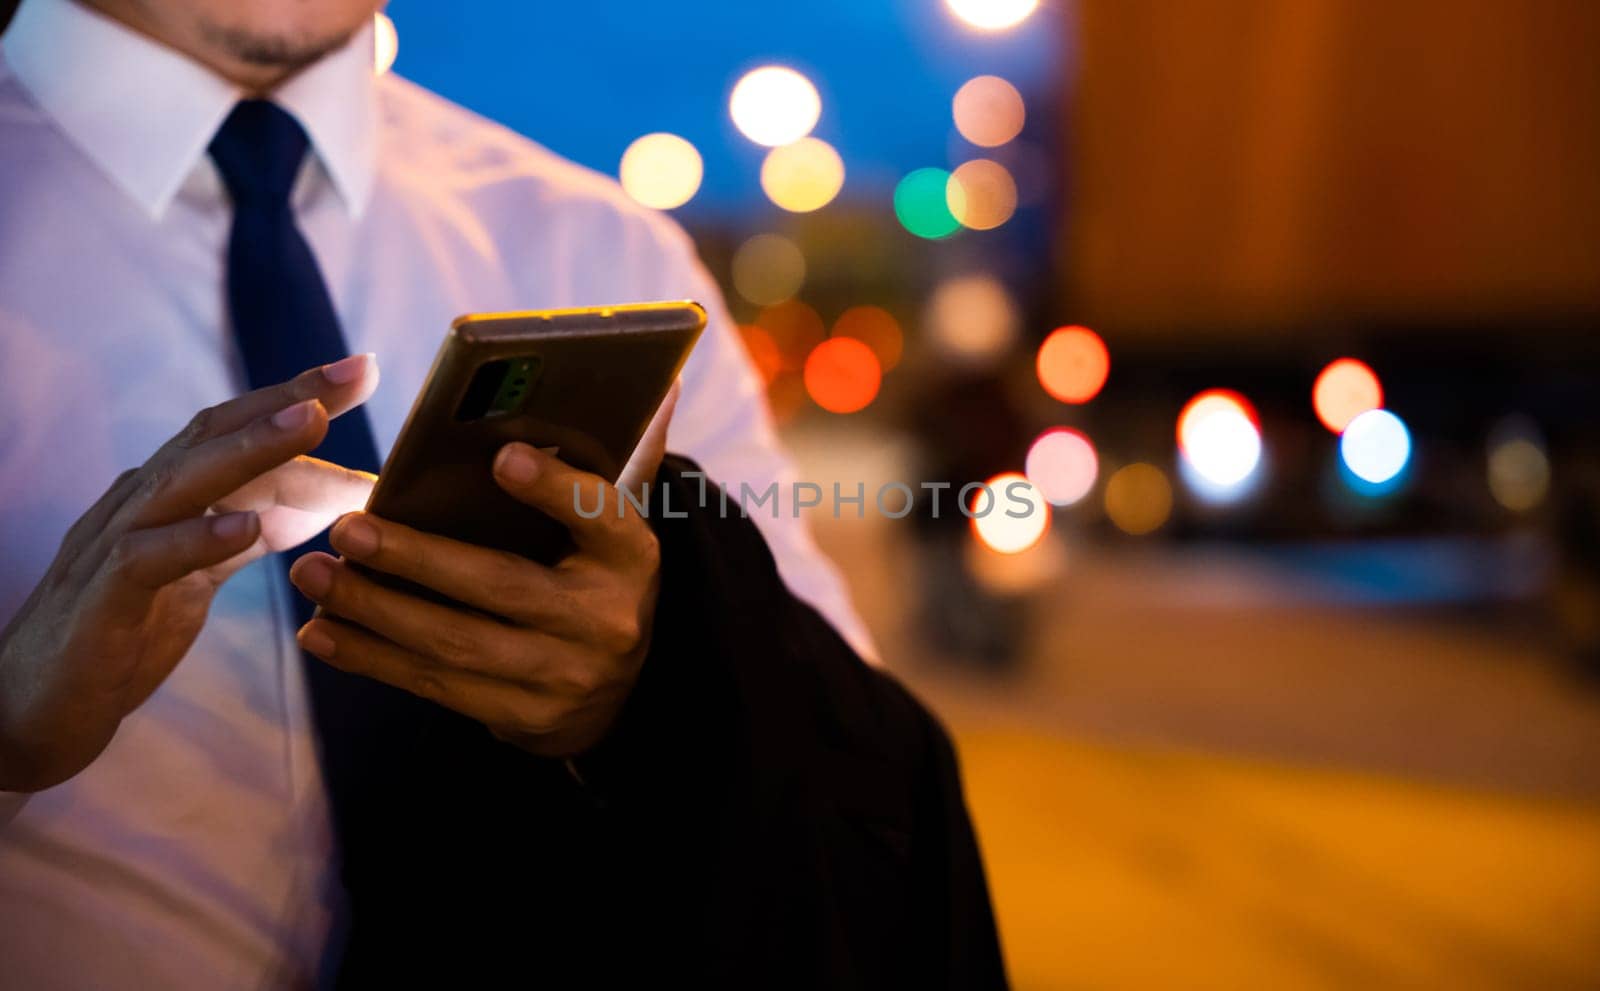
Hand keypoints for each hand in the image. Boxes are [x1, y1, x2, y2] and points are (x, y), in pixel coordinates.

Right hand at [0, 356, 379, 790]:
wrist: (30, 714)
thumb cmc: (122, 635)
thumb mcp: (200, 574)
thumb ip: (254, 530)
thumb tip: (333, 500)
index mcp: (167, 496)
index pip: (234, 431)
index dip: (295, 397)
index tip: (363, 370)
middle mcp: (139, 504)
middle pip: (214, 435)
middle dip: (288, 399)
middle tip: (355, 372)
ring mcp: (113, 546)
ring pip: (184, 480)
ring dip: (251, 447)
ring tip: (311, 423)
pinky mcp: (99, 602)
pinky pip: (145, 558)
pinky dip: (195, 538)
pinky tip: (245, 528)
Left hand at [290, 384, 679, 756]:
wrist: (616, 695)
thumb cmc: (596, 577)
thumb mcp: (614, 525)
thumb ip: (623, 457)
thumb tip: (656, 381)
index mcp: (631, 556)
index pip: (600, 514)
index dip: (553, 488)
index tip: (500, 455)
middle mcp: (604, 619)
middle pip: (503, 585)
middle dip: (418, 559)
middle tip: (348, 529)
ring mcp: (563, 676)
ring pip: (457, 643)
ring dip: (375, 611)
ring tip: (312, 575)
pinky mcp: (521, 717)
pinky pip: (437, 687)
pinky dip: (372, 660)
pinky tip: (321, 633)